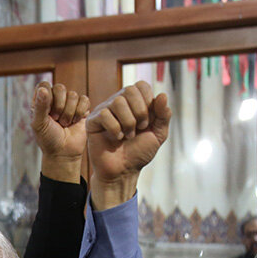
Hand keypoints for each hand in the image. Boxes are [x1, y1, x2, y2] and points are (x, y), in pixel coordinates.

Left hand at [31, 81, 89, 182]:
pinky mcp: (83, 107)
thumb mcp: (39, 124)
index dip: (47, 97)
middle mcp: (55, 99)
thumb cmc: (48, 139)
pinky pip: (84, 100)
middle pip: (60, 88)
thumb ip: (40, 106)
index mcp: (41, 100)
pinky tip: (75, 122)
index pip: (44, 85)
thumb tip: (43, 89)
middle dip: (59, 107)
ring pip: (73, 95)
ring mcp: (70, 102)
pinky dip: (80, 112)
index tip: (47, 112)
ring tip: (65, 124)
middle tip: (56, 120)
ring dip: (69, 113)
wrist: (64, 152)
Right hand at [86, 81, 170, 209]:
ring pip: (117, 102)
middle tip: (139, 128)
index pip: (141, 85)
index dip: (148, 100)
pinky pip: (104, 114)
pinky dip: (115, 128)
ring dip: (128, 122)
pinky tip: (116, 138)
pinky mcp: (93, 121)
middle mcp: (118, 103)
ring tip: (128, 135)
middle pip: (129, 90)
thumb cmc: (139, 153)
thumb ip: (163, 115)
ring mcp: (104, 111)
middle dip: (140, 111)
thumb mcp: (158, 134)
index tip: (149, 120)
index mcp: (134, 102)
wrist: (123, 171)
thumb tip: (162, 95)